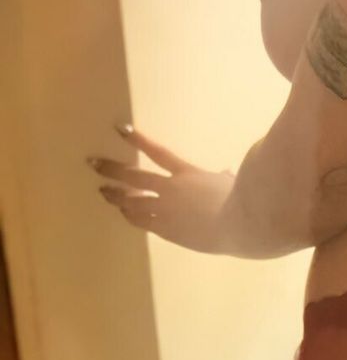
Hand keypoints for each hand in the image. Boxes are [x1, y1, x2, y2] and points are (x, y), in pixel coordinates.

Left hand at [88, 125, 235, 253]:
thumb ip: (221, 177)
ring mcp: (165, 210)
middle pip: (135, 177)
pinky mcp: (165, 230)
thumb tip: (224, 173)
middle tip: (94, 164)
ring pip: (132, 201)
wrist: (238, 225)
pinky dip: (130, 215)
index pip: (158, 152)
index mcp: (187, 173)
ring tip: (104, 190)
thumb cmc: (239, 200)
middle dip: (112, 169)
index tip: (121, 129)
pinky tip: (123, 213)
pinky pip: (141, 221)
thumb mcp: (228, 184)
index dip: (138, 140)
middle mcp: (171, 189)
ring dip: (116, 195)